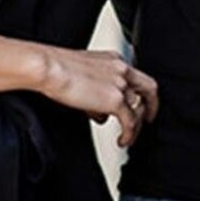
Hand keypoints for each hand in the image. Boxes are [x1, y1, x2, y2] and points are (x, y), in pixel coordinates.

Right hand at [40, 47, 159, 153]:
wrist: (48, 67)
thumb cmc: (54, 68)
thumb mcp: (80, 75)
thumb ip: (94, 90)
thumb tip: (98, 112)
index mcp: (113, 59)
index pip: (133, 75)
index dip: (135, 90)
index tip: (134, 101)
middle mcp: (121, 69)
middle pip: (148, 88)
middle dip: (151, 105)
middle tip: (148, 118)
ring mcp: (120, 84)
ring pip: (139, 108)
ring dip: (136, 125)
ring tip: (128, 136)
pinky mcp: (115, 100)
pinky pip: (130, 122)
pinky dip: (129, 134)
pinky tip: (122, 141)